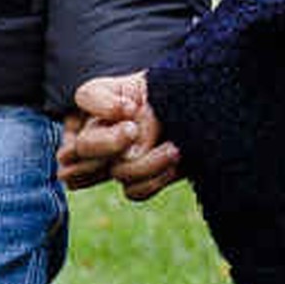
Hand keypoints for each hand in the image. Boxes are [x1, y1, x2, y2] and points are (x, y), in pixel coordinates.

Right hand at [59, 71, 181, 198]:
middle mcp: (100, 130)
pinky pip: (132, 190)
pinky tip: (173, 166)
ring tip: (173, 150)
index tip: (130, 106)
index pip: (86, 97)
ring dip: (144, 164)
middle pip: (80, 148)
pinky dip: (154, 180)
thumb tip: (132, 154)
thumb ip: (144, 116)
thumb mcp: (164, 93)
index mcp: (105, 97)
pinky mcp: (133, 180)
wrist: (204, 117)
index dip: (101, 106)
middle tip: (134, 131)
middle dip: (109, 143)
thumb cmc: (180, 94)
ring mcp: (113, 159)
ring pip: (109, 171)